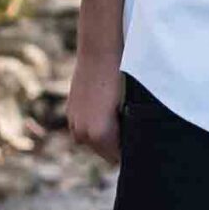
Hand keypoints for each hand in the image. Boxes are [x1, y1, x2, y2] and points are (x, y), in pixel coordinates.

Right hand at [66, 52, 123, 166]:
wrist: (99, 53)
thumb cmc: (120, 78)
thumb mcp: (129, 106)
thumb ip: (127, 128)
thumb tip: (132, 140)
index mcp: (100, 135)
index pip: (117, 157)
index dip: (129, 153)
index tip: (138, 148)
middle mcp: (83, 133)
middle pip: (103, 153)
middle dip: (116, 148)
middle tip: (132, 136)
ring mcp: (74, 123)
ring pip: (91, 142)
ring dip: (103, 139)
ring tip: (119, 123)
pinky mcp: (70, 112)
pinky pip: (82, 130)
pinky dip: (92, 128)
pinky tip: (105, 115)